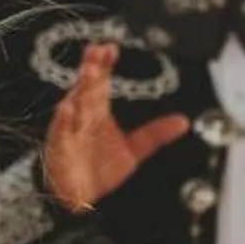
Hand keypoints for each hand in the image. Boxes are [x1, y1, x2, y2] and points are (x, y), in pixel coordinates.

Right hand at [44, 42, 189, 212]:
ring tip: (88, 71)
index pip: (101, 83)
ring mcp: (70, 131)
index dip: (104, 65)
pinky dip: (63, 120)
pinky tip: (67, 108)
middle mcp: (83, 117)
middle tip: (98, 51)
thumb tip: (184, 121)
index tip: (110, 47)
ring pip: (75, 105)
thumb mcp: (134, 150)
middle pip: (88, 88)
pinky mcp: (60, 149)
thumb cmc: (100, 168)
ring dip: (80, 88)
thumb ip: (155, 134)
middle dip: (93, 69)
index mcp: (98, 112)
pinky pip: (60, 132)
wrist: (77, 196)